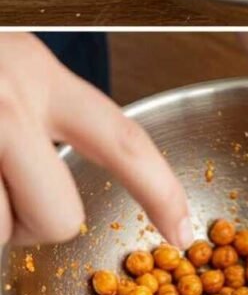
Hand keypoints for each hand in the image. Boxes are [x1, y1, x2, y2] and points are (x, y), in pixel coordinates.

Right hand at [0, 34, 192, 247]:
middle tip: (1, 193)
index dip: (160, 190)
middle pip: (63, 218)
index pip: (124, 140)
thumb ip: (36, 107)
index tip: (182, 228)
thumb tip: (46, 166)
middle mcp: (16, 100)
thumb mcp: (0, 64)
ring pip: (5, 230)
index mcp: (38, 73)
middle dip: (30, 225)